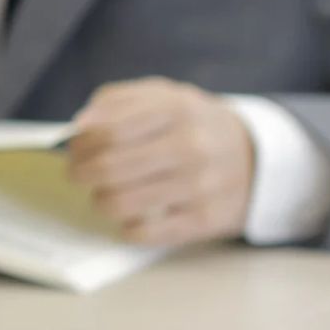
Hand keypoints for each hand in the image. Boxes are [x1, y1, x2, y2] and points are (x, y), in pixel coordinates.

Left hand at [67, 78, 255, 246]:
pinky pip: (146, 233)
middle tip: (78, 175)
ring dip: (100, 201)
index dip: (79, 145)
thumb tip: (79, 126)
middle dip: (81, 174)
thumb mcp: (162, 96)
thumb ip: (115, 102)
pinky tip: (131, 216)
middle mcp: (191, 146)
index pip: (106, 132)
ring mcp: (201, 186)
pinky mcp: (206, 220)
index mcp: (175, 109)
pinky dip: (127, 227)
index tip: (74, 150)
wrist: (256, 156)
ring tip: (104, 194)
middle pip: (108, 168)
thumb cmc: (192, 123)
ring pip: (121, 203)